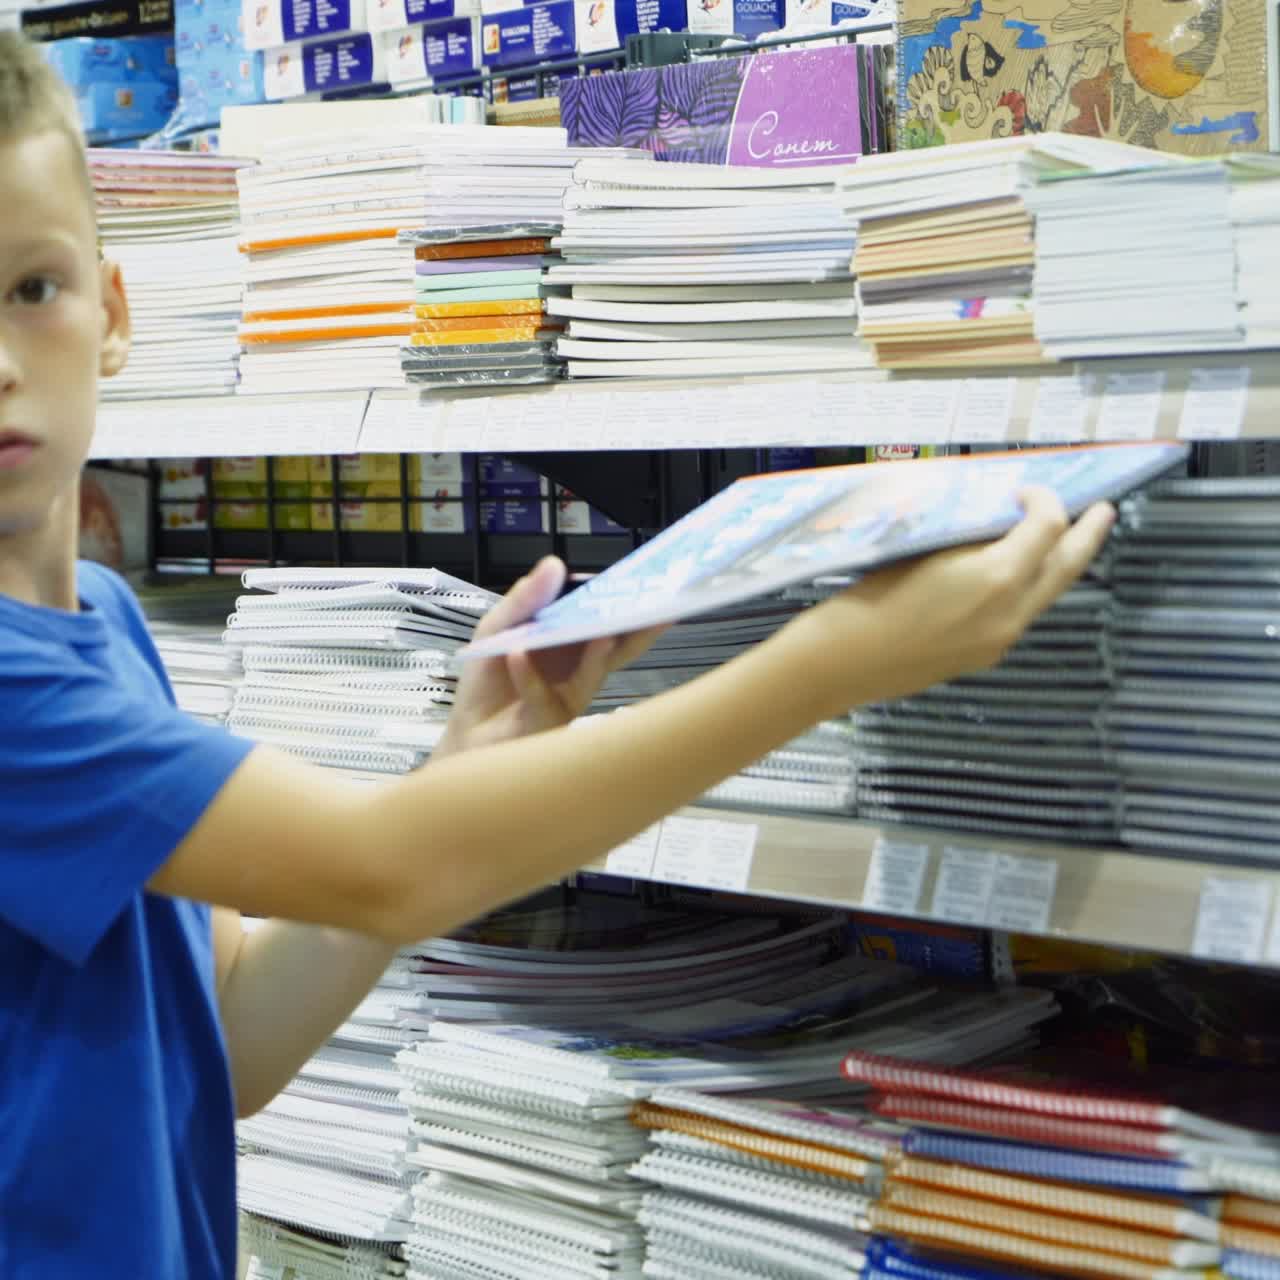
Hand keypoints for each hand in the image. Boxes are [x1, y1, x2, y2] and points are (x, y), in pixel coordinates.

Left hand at [435, 556, 662, 755]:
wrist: (468, 731)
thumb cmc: (489, 679)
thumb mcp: (499, 626)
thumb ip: (525, 599)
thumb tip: (556, 564)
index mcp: (571, 638)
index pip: (604, 614)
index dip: (624, 598)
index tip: (641, 579)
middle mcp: (581, 665)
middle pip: (620, 643)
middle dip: (638, 626)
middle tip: (654, 606)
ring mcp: (573, 693)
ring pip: (596, 670)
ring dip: (600, 652)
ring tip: (604, 632)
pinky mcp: (551, 718)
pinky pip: (543, 695)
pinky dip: (529, 676)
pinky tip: (517, 656)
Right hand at [795, 487, 1115, 712]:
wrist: (844, 659)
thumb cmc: (871, 596)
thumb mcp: (925, 549)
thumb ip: (970, 537)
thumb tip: (995, 524)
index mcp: (997, 576)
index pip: (1047, 525)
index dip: (1043, 499)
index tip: (1023, 489)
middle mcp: (1011, 611)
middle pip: (1067, 565)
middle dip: (1087, 534)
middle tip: (1104, 510)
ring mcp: (1001, 638)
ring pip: (1047, 592)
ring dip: (1059, 563)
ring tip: (1066, 540)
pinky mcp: (985, 655)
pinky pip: (1020, 613)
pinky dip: (1028, 587)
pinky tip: (1014, 575)